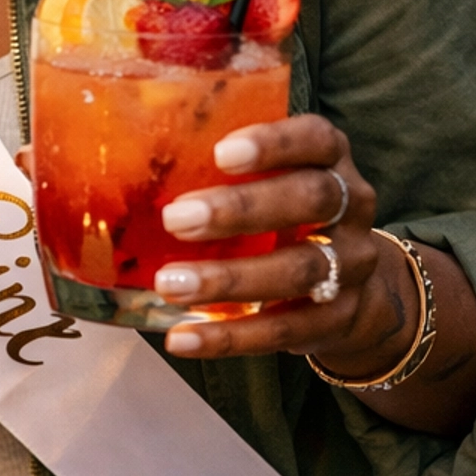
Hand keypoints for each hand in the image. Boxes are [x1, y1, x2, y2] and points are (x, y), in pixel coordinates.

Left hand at [153, 113, 420, 374]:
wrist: (351, 282)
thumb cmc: (283, 210)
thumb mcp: (269, 175)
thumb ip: (216, 159)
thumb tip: (123, 138)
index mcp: (330, 160)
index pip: (317, 139)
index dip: (275, 142)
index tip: (222, 153)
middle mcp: (352, 207)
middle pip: (311, 199)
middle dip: (243, 209)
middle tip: (177, 219)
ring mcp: (351, 265)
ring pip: (299, 270)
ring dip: (230, 279)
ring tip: (170, 284)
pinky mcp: (336, 319)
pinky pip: (284, 330)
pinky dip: (229, 336)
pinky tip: (182, 338)